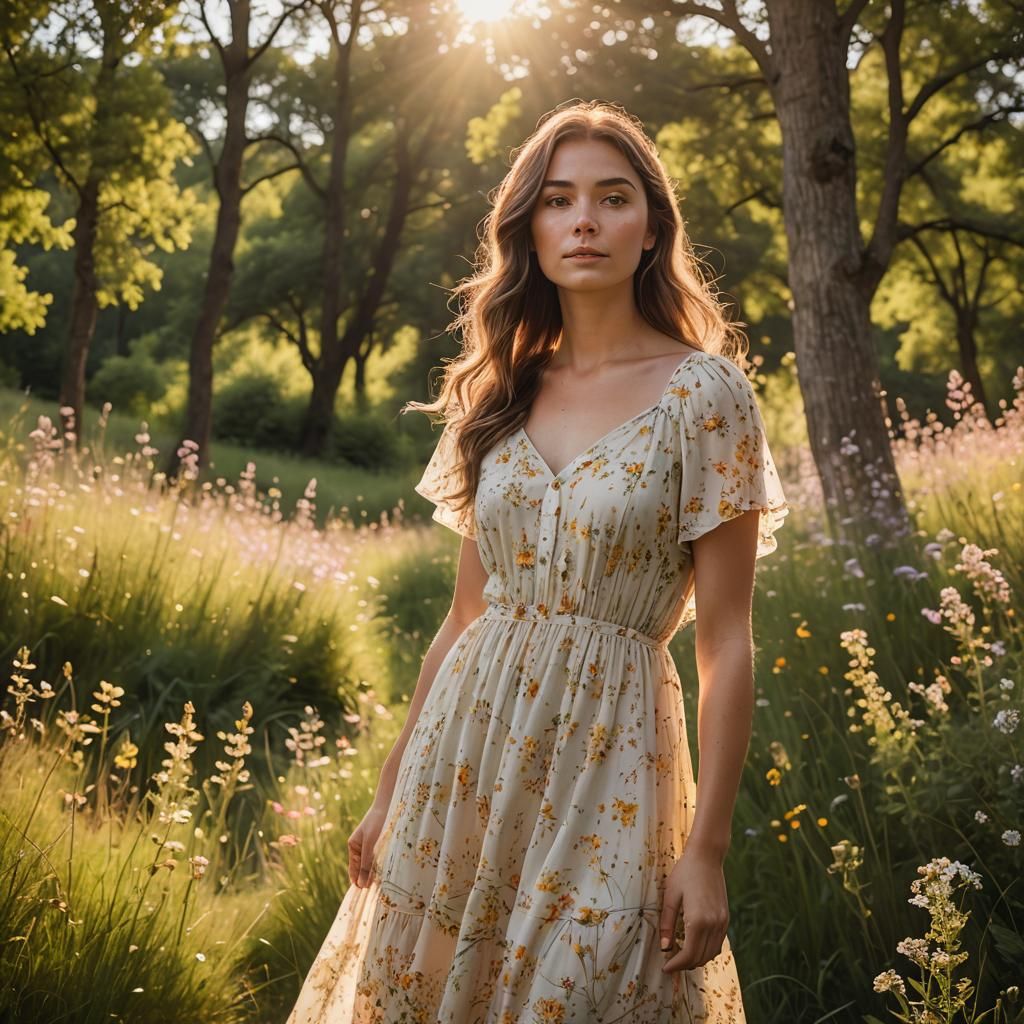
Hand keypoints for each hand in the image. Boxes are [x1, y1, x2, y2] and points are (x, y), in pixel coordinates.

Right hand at [347, 803, 388, 887]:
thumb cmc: (377, 822)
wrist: (390, 804)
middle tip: (378, 887)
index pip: (353, 871)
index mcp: (353, 847)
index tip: (366, 893)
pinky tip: (390, 869)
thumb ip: (366, 864)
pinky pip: (380, 860)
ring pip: (373, 866)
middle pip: (364, 870)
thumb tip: (361, 885)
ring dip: (378, 872)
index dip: (359, 882)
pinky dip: (383, 865)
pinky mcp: (381, 845)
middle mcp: (361, 848)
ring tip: (385, 879)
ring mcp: (371, 847)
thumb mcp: (371, 844)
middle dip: (370, 878)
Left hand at [658, 849, 729, 973]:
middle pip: (700, 957)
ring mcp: (722, 922)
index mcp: (698, 920)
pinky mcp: (726, 918)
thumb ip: (667, 923)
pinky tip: (695, 946)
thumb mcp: (670, 896)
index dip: (676, 965)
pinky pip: (718, 943)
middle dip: (685, 965)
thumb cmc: (685, 872)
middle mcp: (713, 924)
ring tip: (681, 957)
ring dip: (697, 959)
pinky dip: (707, 950)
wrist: (707, 857)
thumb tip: (664, 946)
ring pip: (711, 954)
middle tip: (671, 964)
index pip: (688, 954)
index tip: (665, 967)